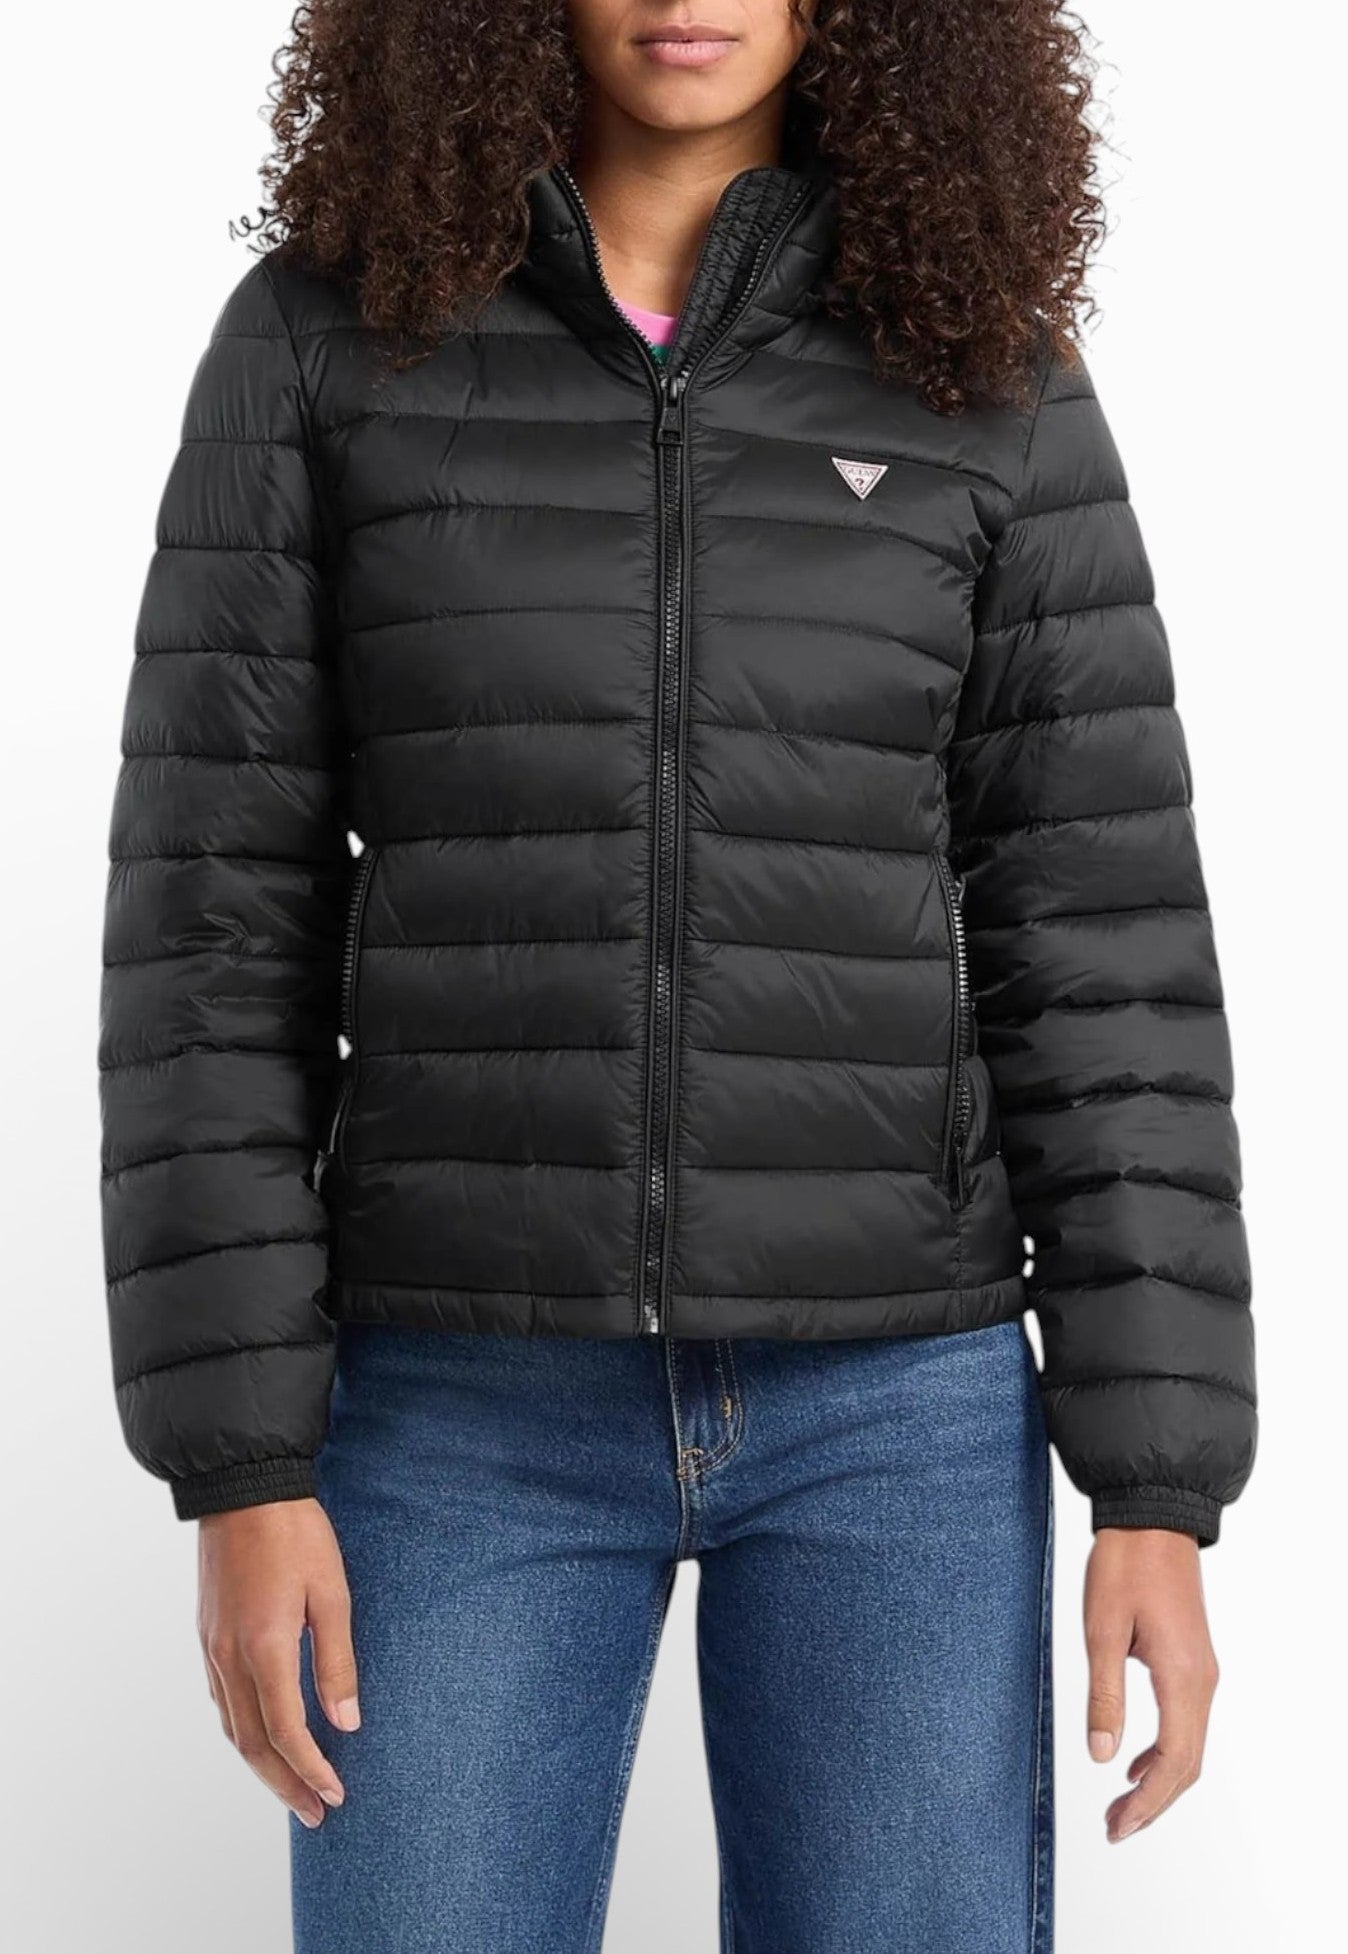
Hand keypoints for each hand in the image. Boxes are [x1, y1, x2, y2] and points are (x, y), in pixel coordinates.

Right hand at [198, 1498, 358, 1827]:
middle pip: (252, 1745)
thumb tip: (346, 1722)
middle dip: (285, 1785)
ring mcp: (212, 1648)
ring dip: (261, 1765)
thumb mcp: (331, 1593)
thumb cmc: (295, 1534)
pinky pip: (221, 1701)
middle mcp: (229, 1657)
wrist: (243, 1488)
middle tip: (315, 1813)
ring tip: (292, 1787)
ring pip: (232, 1728)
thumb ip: (337, 1661)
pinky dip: (242, 1731)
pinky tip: (262, 1736)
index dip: (311, 1770)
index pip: (286, 1733)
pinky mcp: (207, 1635)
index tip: (335, 1794)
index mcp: (264, 1649)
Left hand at [1083, 1528, 1218, 1842]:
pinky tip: (1134, 1760)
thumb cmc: (1124, 1565)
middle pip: (1187, 1764)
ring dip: (1158, 1781)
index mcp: (1183, 1678)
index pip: (1173, 1762)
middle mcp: (1202, 1681)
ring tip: (1121, 1805)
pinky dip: (1164, 1752)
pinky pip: (1186, 1722)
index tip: (1116, 1827)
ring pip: (1189, 1746)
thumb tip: (1100, 1756)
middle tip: (1114, 1828)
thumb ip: (1104, 1694)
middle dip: (1152, 1803)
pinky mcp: (1191, 1659)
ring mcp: (1202, 1671)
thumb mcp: (1101, 1629)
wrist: (1151, 1516)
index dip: (1146, 1803)